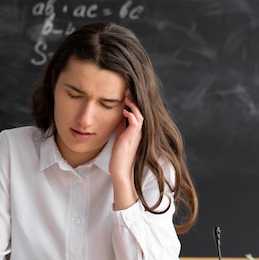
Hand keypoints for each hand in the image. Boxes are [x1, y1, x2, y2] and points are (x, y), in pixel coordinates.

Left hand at [109, 91, 142, 208]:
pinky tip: (124, 110)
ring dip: (133, 104)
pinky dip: (131, 114)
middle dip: (134, 99)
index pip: (137, 112)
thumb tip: (118, 115)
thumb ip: (121, 126)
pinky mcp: (132, 137)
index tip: (126, 92)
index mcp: (136, 130)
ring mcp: (137, 134)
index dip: (133, 102)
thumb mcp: (120, 136)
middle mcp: (139, 131)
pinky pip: (136, 122)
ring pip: (139, 114)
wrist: (120, 169)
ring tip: (126, 97)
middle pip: (140, 110)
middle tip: (127, 89)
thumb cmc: (119, 155)